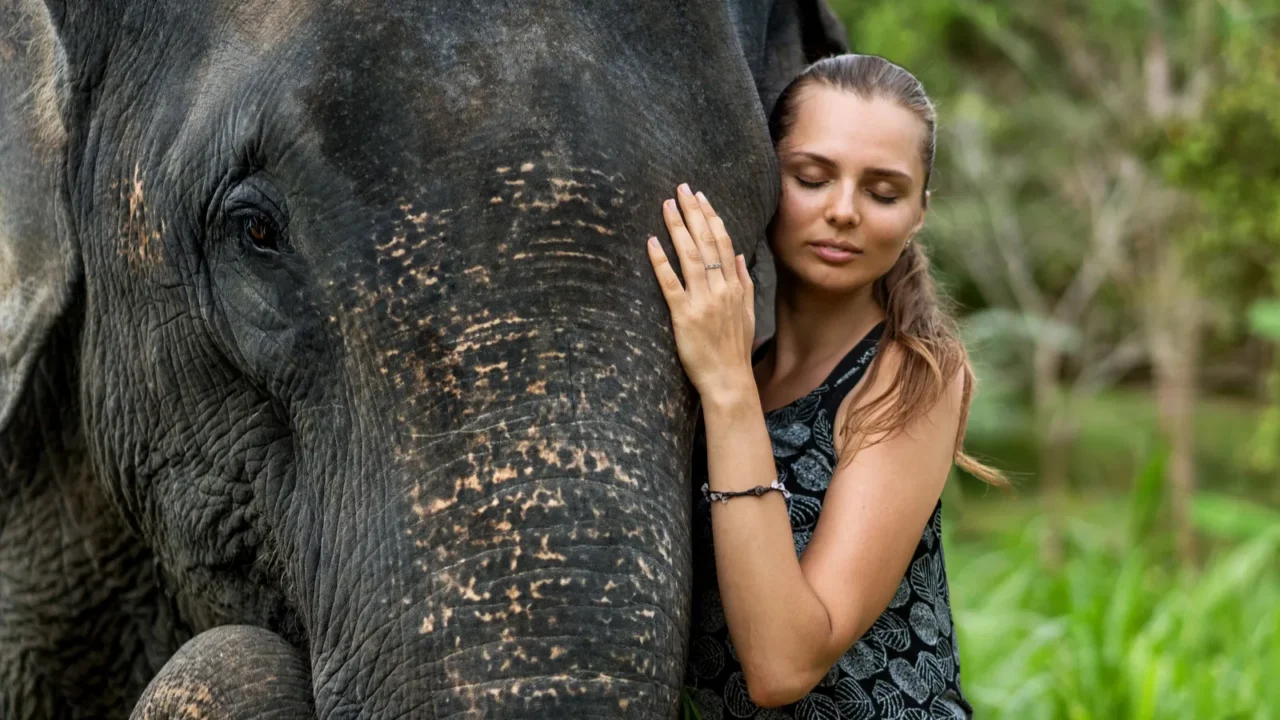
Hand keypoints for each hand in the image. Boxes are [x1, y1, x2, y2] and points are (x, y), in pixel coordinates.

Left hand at [647, 184, 756, 400]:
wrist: (728, 380)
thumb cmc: (735, 349)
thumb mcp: (748, 313)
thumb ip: (745, 283)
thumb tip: (741, 257)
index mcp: (734, 286)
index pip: (723, 243)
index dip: (712, 217)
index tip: (701, 197)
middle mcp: (720, 289)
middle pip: (706, 242)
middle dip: (693, 212)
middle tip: (681, 188)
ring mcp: (702, 301)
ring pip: (689, 256)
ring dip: (677, 227)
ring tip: (666, 205)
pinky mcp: (683, 316)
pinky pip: (670, 283)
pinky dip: (661, 261)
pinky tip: (652, 242)